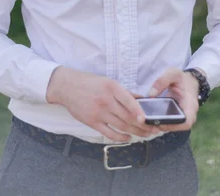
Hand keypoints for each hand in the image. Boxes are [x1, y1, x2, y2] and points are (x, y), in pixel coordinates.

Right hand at [46, 67, 161, 141]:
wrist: (67, 87)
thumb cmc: (89, 82)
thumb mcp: (107, 81)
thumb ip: (123, 92)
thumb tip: (141, 99)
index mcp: (111, 87)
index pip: (128, 101)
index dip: (139, 111)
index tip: (147, 119)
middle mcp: (106, 100)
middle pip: (127, 116)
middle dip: (142, 125)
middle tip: (153, 130)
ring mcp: (98, 112)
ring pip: (120, 125)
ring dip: (135, 132)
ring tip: (145, 135)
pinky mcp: (92, 122)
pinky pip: (109, 133)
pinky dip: (120, 137)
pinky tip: (128, 138)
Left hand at [148, 67, 200, 132]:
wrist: (190, 81)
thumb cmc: (182, 78)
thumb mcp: (173, 74)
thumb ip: (162, 81)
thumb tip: (151, 95)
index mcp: (191, 105)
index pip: (186, 122)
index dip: (172, 125)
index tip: (159, 121)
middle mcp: (190, 114)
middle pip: (178, 127)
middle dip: (164, 126)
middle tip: (149, 122)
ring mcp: (185, 117)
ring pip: (174, 126)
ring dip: (162, 125)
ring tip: (148, 121)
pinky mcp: (179, 117)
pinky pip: (172, 123)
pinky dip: (162, 122)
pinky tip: (151, 118)